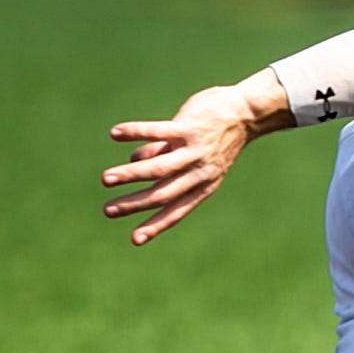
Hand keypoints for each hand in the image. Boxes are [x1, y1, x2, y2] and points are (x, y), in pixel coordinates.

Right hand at [101, 75, 291, 244]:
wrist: (247, 112)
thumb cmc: (217, 135)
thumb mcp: (197, 157)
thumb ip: (165, 158)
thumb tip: (134, 161)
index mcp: (202, 186)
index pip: (177, 211)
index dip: (156, 226)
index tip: (135, 240)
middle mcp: (199, 173)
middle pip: (162, 194)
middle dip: (134, 204)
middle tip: (108, 210)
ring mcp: (194, 151)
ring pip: (158, 168)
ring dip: (130, 174)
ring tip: (106, 179)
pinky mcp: (188, 128)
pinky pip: (157, 131)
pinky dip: (135, 133)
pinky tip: (115, 134)